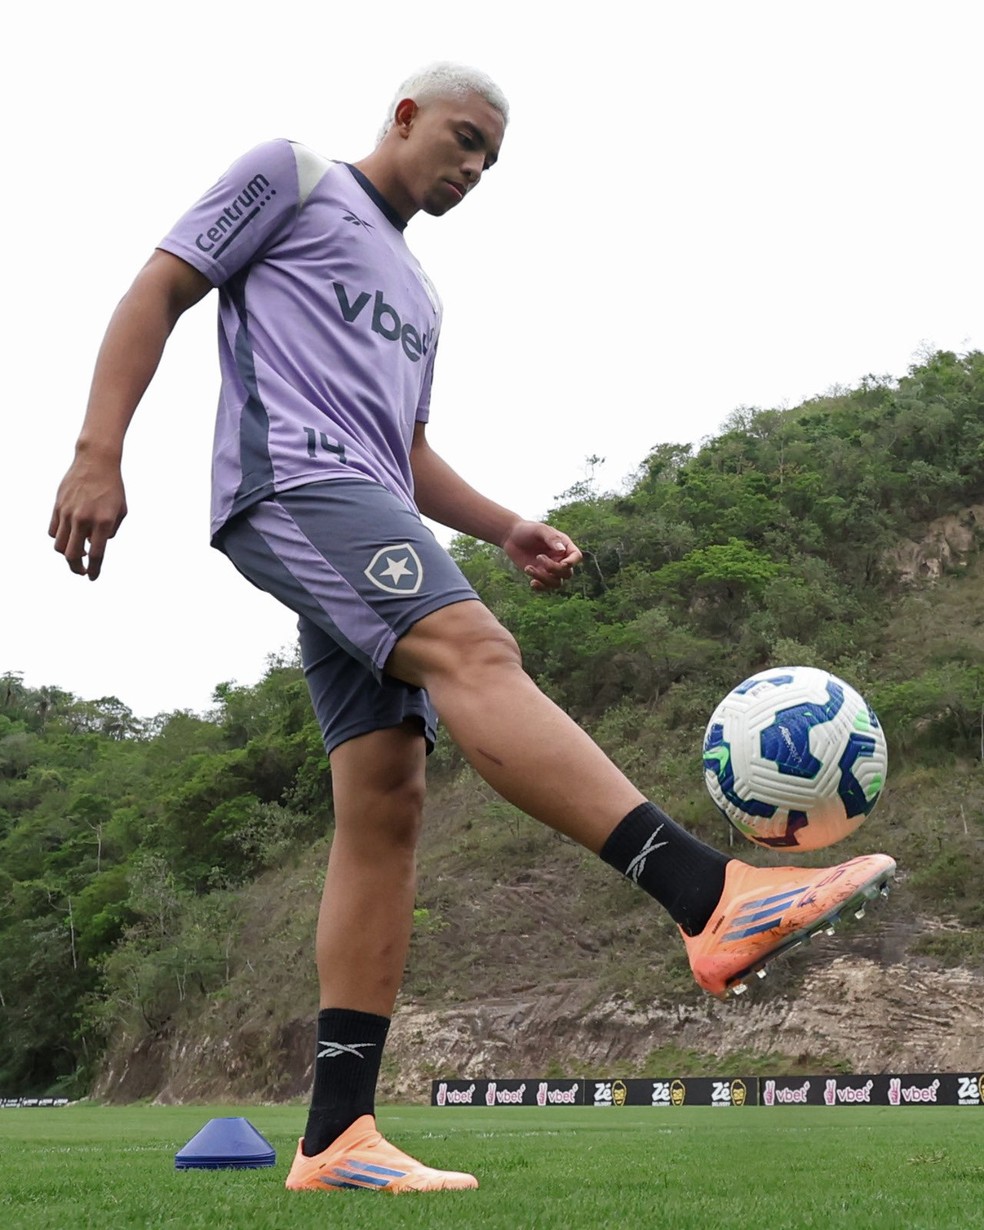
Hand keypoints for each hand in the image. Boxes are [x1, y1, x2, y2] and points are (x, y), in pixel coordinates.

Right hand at [49, 454, 126, 580]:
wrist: (96, 461)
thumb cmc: (113, 487)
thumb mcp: (121, 510)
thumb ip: (110, 531)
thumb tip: (95, 544)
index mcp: (103, 522)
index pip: (96, 555)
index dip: (94, 570)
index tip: (92, 578)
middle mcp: (83, 520)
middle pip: (72, 556)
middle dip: (77, 569)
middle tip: (82, 571)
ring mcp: (68, 513)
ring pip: (59, 546)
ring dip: (67, 555)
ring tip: (76, 553)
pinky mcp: (57, 506)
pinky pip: (53, 531)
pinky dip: (59, 538)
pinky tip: (68, 537)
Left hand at [501, 520, 581, 590]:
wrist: (512, 536)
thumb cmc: (528, 529)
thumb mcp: (540, 530)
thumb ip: (551, 538)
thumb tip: (562, 551)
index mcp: (564, 546)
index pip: (576, 556)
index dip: (572, 562)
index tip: (562, 563)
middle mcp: (560, 559)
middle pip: (567, 573)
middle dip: (554, 569)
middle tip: (538, 557)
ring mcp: (550, 569)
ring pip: (557, 583)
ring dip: (544, 579)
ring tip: (528, 568)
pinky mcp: (540, 575)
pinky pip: (546, 587)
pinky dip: (540, 588)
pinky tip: (532, 583)